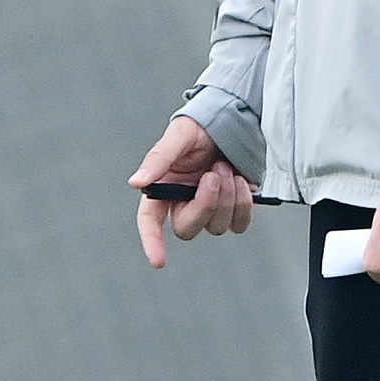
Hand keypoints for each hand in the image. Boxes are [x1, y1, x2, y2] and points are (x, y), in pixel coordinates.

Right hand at [129, 115, 253, 268]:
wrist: (235, 120)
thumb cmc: (201, 127)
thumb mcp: (179, 136)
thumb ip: (159, 159)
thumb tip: (136, 183)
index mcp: (163, 188)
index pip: (150, 221)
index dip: (152, 242)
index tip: (158, 261)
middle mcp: (184, 203)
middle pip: (188, 228)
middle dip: (205, 204)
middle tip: (214, 173)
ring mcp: (210, 209)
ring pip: (217, 226)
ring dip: (226, 197)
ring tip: (227, 167)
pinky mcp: (234, 209)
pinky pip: (239, 224)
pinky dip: (243, 205)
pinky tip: (241, 181)